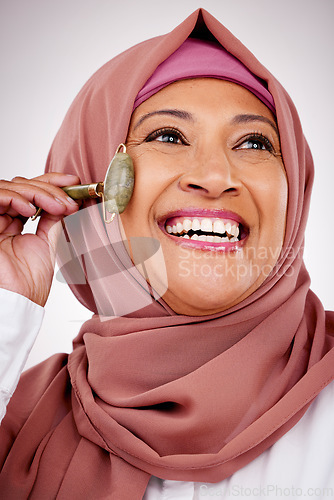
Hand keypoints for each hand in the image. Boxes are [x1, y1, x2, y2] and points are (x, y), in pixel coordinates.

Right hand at [0, 173, 79, 305]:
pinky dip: (17, 198)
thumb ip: (53, 220)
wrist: (20, 302)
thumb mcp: (48, 243)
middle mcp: (2, 218)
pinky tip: (33, 210)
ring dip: (39, 193)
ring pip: (11, 187)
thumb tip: (68, 199)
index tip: (74, 182)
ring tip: (58, 207)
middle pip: (21, 185)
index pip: (31, 191)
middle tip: (69, 200)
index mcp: (15, 223)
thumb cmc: (30, 282)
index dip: (52, 182)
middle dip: (49, 187)